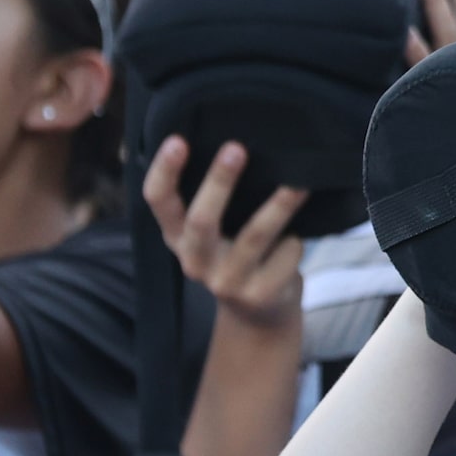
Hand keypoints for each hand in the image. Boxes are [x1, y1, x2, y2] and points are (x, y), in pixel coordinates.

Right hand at [145, 136, 309, 332]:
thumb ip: (211, 200)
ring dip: (278, 208)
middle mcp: (195, 261)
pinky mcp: (258, 294)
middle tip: (236, 148)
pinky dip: (295, 241)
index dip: (164, 172)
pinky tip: (297, 237)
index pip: (158, 202)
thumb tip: (233, 143)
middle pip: (201, 220)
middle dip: (219, 182)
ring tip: (297, 183)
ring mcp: (226, 281)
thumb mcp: (213, 233)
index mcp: (177, 237)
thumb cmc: (235, 254)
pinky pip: (284, 254)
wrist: (258, 315)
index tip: (178, 140)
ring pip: (253, 237)